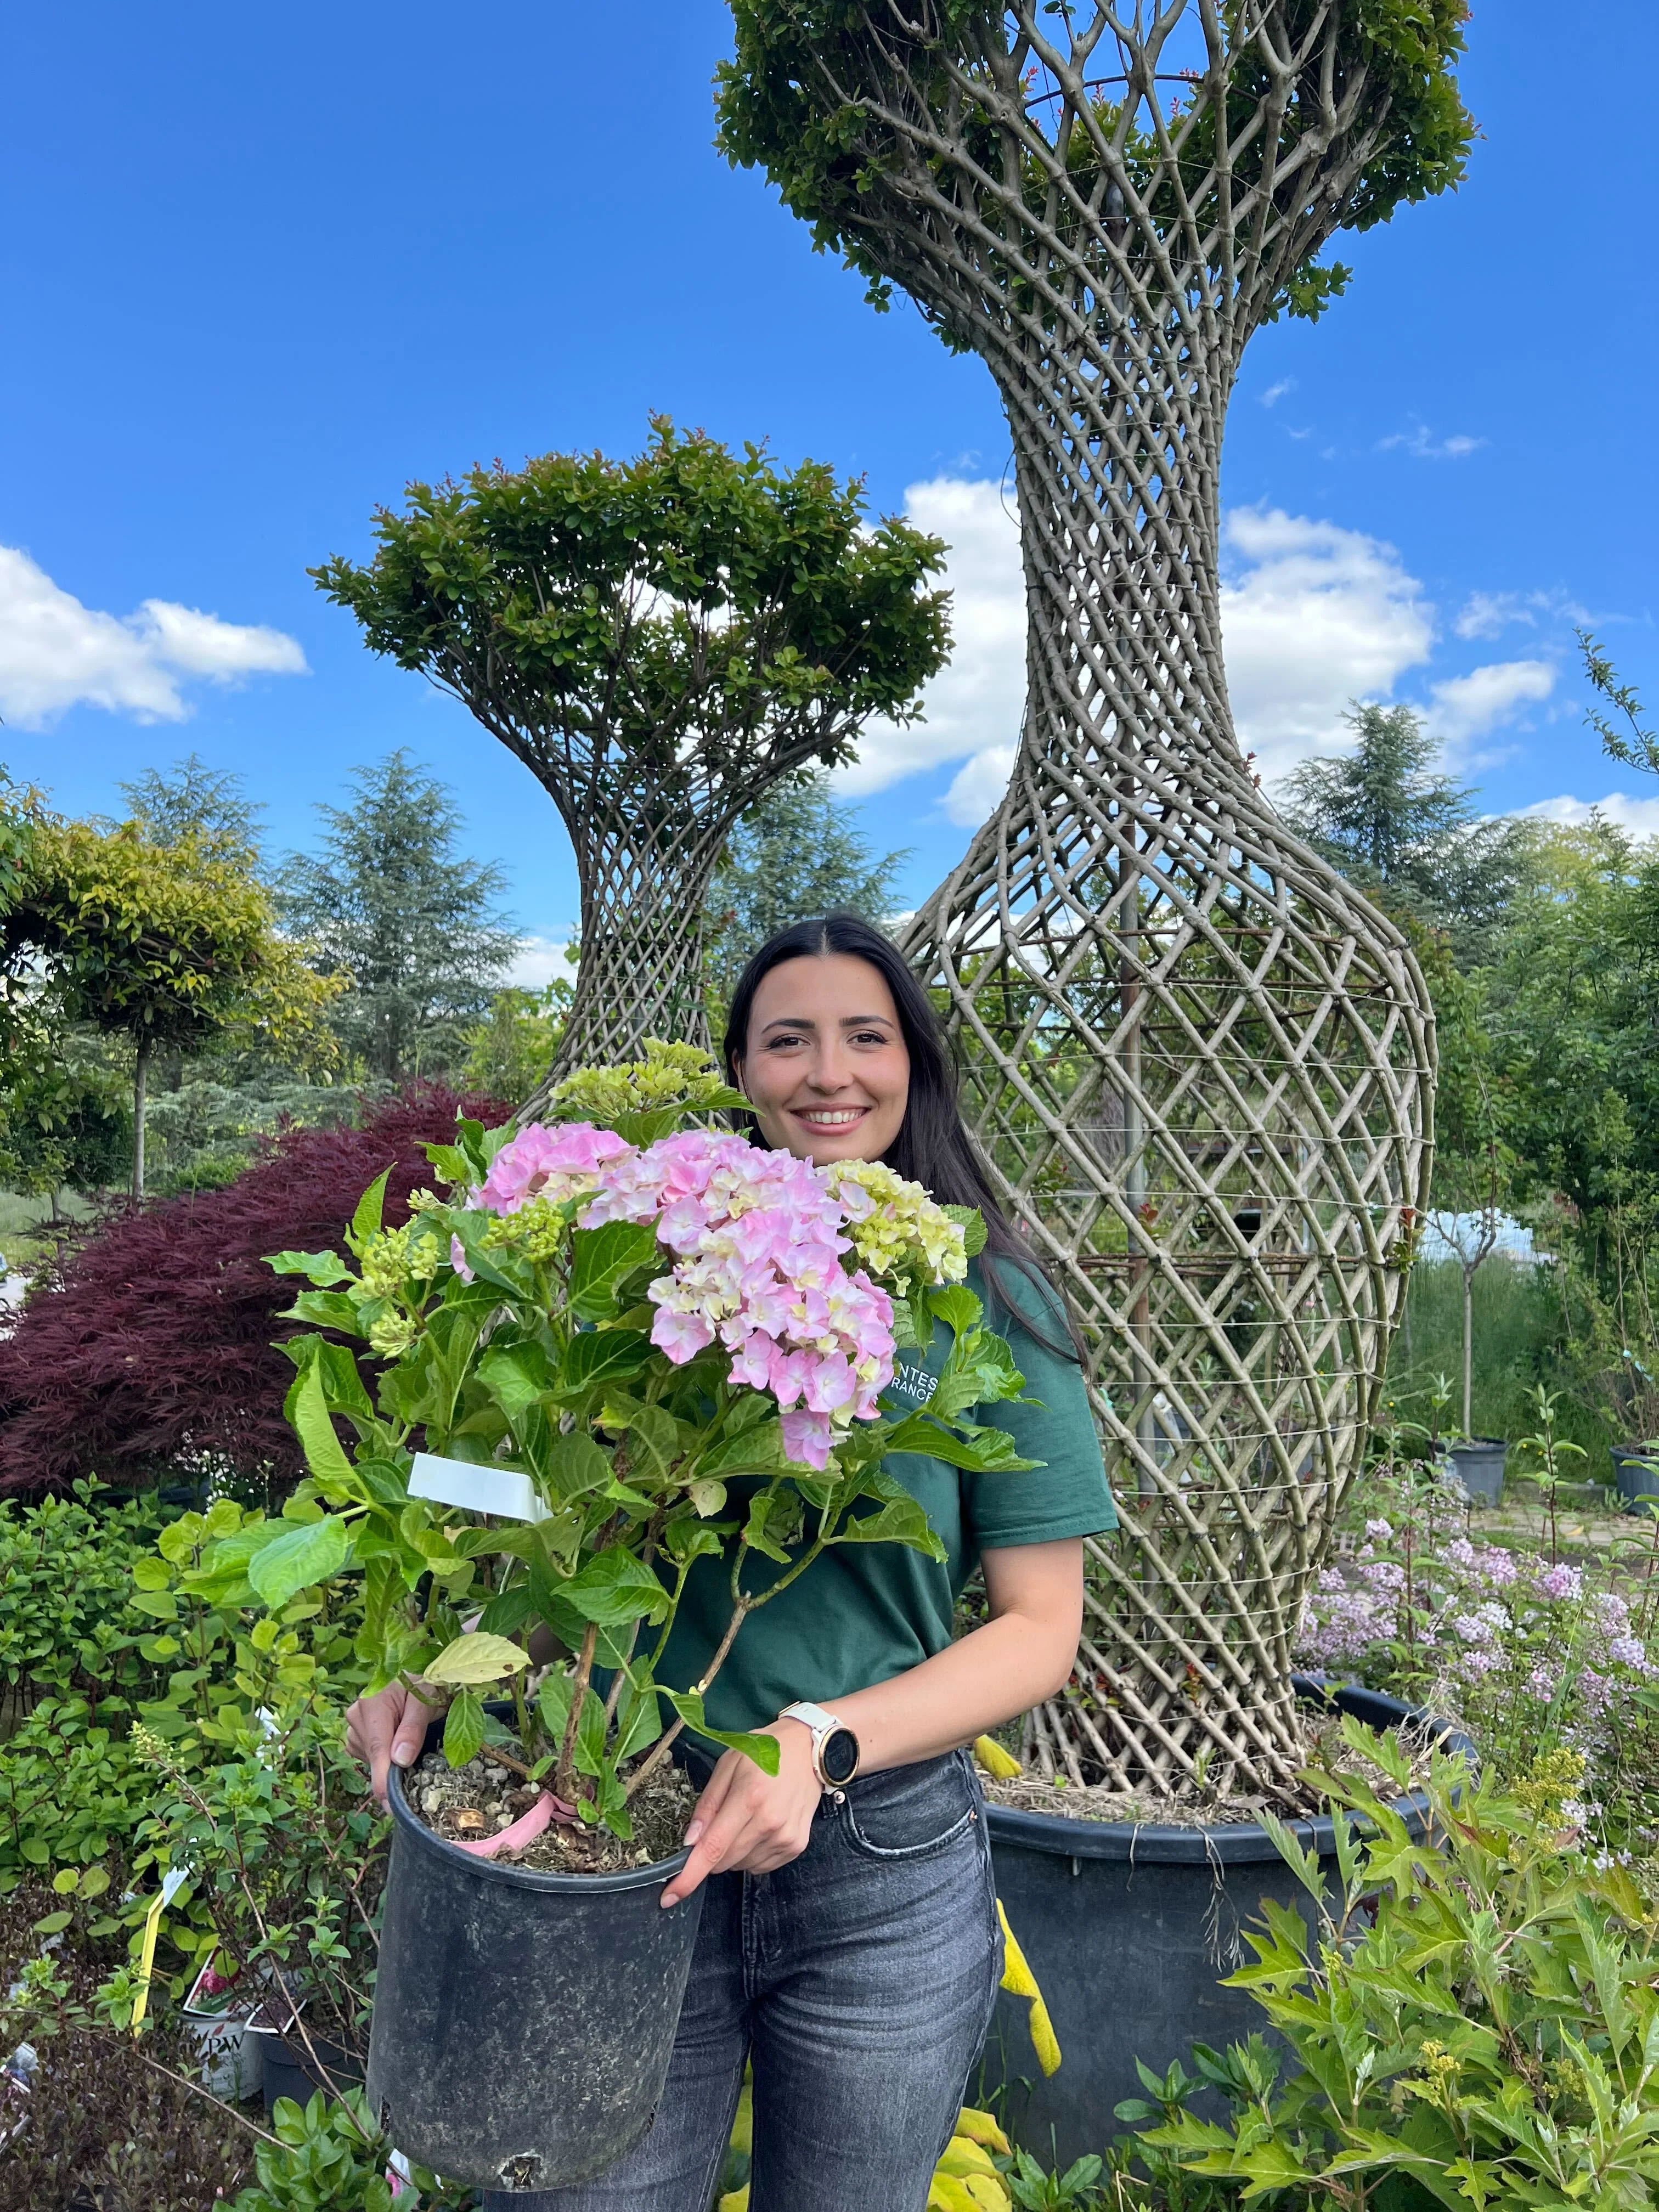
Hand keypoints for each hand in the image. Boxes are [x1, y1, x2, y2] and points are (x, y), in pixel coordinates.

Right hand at [346, 1681, 436, 1807]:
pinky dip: (384, 1757)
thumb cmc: (425, 1685)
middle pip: (374, 1756)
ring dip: (390, 1760)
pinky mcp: (357, 1736)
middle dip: (394, 1766)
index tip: (390, 1803)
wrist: (418, 1677)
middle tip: (421, 1757)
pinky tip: (396, 1742)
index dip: (384, 1778)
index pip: (377, 1748)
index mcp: (372, 1702)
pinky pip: (368, 1757)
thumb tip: (400, 1760)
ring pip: (371, 1759)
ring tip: (411, 1738)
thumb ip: (414, 1728)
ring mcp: (354, 1726)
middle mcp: (357, 1714)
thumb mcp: (428, 1701)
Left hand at [660, 1720, 819, 1907]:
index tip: (670, 1897)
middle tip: (721, 1820)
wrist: (810, 1750)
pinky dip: (751, 1853)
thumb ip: (707, 1804)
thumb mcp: (728, 1764)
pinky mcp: (797, 1846)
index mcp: (749, 1798)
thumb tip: (690, 1842)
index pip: (713, 1848)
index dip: (689, 1876)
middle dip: (712, 1850)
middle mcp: (769, 1823)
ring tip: (747, 1817)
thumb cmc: (766, 1752)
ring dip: (733, 1851)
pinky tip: (761, 1827)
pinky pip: (760, 1866)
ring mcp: (786, 1838)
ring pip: (740, 1866)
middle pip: (724, 1862)